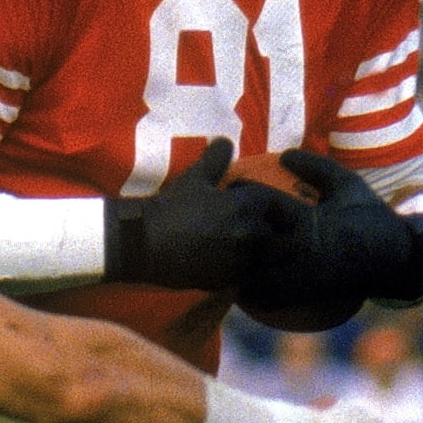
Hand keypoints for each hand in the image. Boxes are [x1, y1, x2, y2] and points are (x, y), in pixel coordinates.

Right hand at [106, 137, 313, 289]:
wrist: (143, 243)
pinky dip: (245, 271)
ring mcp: (242, 261)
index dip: (265, 203)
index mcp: (249, 205)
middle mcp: (253, 234)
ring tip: (242, 249)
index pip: (277, 204)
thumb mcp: (194, 177)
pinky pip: (249, 277)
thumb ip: (216, 157)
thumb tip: (225, 141)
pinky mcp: (229, 281)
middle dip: (269, 231)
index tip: (250, 204)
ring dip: (260, 254)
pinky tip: (228, 264)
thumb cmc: (171, 206)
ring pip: (267, 259)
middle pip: (279, 234)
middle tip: (251, 229)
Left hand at [235, 150, 422, 309]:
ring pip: (251, 273)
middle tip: (213, 220)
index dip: (244, 193)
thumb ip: (315, 168)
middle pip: (251, 242)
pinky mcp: (300, 297)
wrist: (393, 259)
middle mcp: (301, 251)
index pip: (266, 204)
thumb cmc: (368, 216)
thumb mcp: (346, 184)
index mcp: (310, 221)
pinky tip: (233, 275)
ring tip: (217, 250)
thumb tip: (283, 154)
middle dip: (233, 231)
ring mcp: (299, 278)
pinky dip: (246, 287)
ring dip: (234, 262)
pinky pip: (262, 297)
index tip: (228, 185)